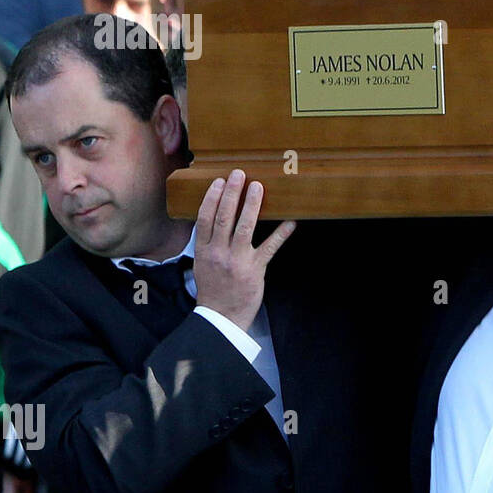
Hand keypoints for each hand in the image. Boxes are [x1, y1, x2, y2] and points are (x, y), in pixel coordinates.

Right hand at [194, 169, 294, 331]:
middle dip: (231, 194)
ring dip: (252, 205)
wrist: (221, 317)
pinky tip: (291, 222)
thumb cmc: (213, 289)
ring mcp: (237, 260)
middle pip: (223, 218)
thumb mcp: (202, 265)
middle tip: (238, 174)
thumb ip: (207, 243)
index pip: (205, 218)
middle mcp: (218, 252)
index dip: (211, 198)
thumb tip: (212, 219)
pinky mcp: (255, 269)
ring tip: (258, 187)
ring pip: (244, 228)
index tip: (218, 181)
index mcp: (203, 250)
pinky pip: (269, 248)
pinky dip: (281, 234)